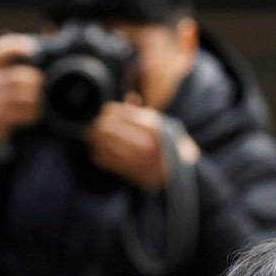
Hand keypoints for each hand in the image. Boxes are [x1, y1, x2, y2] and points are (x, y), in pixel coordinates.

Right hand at [0, 33, 44, 148]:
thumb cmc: (3, 97)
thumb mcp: (8, 77)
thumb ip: (28, 56)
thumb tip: (51, 29)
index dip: (15, 46)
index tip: (33, 48)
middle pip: (12, 77)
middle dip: (31, 80)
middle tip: (43, 83)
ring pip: (14, 97)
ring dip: (32, 98)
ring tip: (40, 100)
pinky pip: (14, 115)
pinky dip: (28, 114)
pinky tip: (35, 114)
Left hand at [84, 95, 199, 190]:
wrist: (181, 177)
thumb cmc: (171, 147)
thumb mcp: (164, 125)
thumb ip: (145, 113)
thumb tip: (129, 97)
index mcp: (151, 125)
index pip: (115, 112)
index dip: (107, 112)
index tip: (105, 115)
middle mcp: (144, 141)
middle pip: (105, 127)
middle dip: (97, 126)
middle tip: (95, 127)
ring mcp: (136, 158)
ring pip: (102, 144)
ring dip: (94, 140)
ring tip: (93, 139)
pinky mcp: (130, 172)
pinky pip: (104, 160)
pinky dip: (97, 155)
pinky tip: (99, 153)